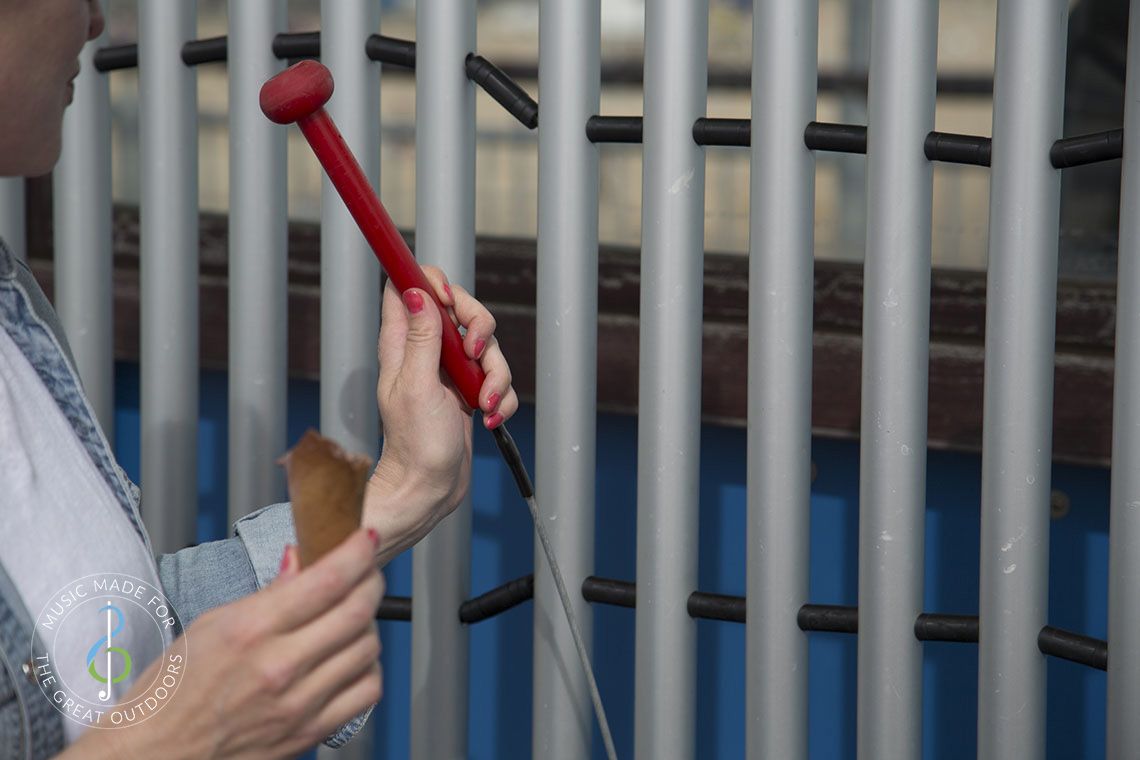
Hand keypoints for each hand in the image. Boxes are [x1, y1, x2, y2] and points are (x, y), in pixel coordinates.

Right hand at [64, 530, 383, 759]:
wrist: (157, 754)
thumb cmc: (174, 690)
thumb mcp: (211, 624)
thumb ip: (267, 592)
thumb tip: (301, 559)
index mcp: (250, 631)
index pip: (326, 580)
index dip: (357, 552)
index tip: (366, 538)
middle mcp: (279, 667)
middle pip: (357, 611)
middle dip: (371, 580)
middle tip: (367, 570)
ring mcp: (299, 703)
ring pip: (367, 648)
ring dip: (370, 623)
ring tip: (353, 614)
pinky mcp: (310, 731)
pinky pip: (366, 690)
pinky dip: (368, 667)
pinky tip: (351, 657)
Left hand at [365, 267, 518, 563]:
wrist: (429, 489)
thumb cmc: (415, 444)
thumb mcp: (417, 386)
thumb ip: (420, 337)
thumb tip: (417, 290)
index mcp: (402, 343)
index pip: (410, 286)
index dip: (434, 283)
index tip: (449, 303)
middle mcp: (427, 351)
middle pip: (461, 308)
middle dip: (480, 327)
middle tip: (477, 353)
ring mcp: (450, 372)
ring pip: (487, 345)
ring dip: (496, 373)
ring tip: (485, 403)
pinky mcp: (470, 392)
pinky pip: (498, 379)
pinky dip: (502, 397)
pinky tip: (490, 417)